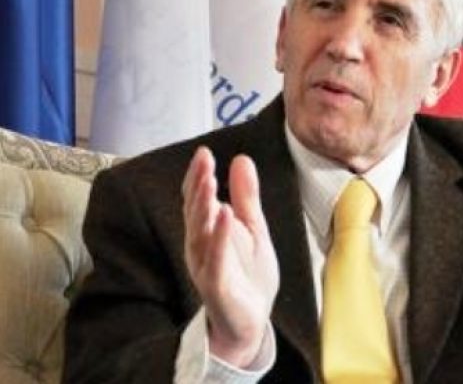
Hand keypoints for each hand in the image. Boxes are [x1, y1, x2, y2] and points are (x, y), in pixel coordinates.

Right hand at [182, 146, 278, 367]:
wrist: (252, 321)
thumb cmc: (248, 275)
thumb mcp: (254, 229)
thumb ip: (247, 197)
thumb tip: (241, 159)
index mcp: (208, 230)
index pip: (198, 199)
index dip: (198, 176)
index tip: (204, 153)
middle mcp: (200, 245)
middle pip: (195, 211)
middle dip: (198, 185)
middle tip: (204, 161)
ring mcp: (206, 265)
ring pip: (199, 232)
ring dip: (202, 205)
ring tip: (209, 180)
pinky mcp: (216, 285)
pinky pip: (215, 259)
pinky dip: (219, 237)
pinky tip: (225, 215)